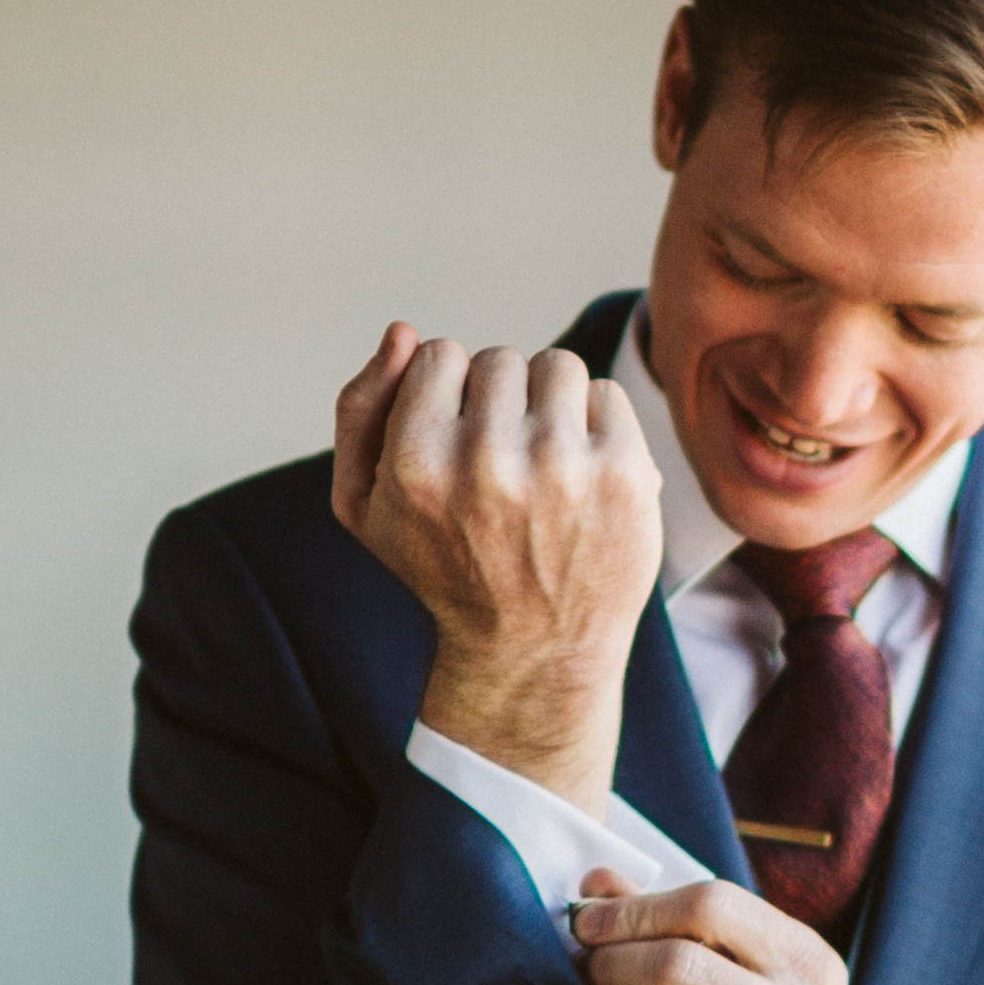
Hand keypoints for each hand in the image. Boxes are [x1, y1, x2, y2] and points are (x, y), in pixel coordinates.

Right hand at [331, 323, 663, 814]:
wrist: (535, 652)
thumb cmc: (443, 570)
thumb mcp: (364, 506)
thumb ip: (360, 409)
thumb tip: (402, 332)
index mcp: (416, 463)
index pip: (438, 354)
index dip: (445, 396)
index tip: (454, 445)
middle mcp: (488, 460)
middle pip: (499, 359)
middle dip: (498, 402)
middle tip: (500, 466)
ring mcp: (563, 466)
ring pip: (556, 365)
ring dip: (548, 404)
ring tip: (542, 463)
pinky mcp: (624, 473)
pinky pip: (606, 394)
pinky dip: (595, 427)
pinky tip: (580, 477)